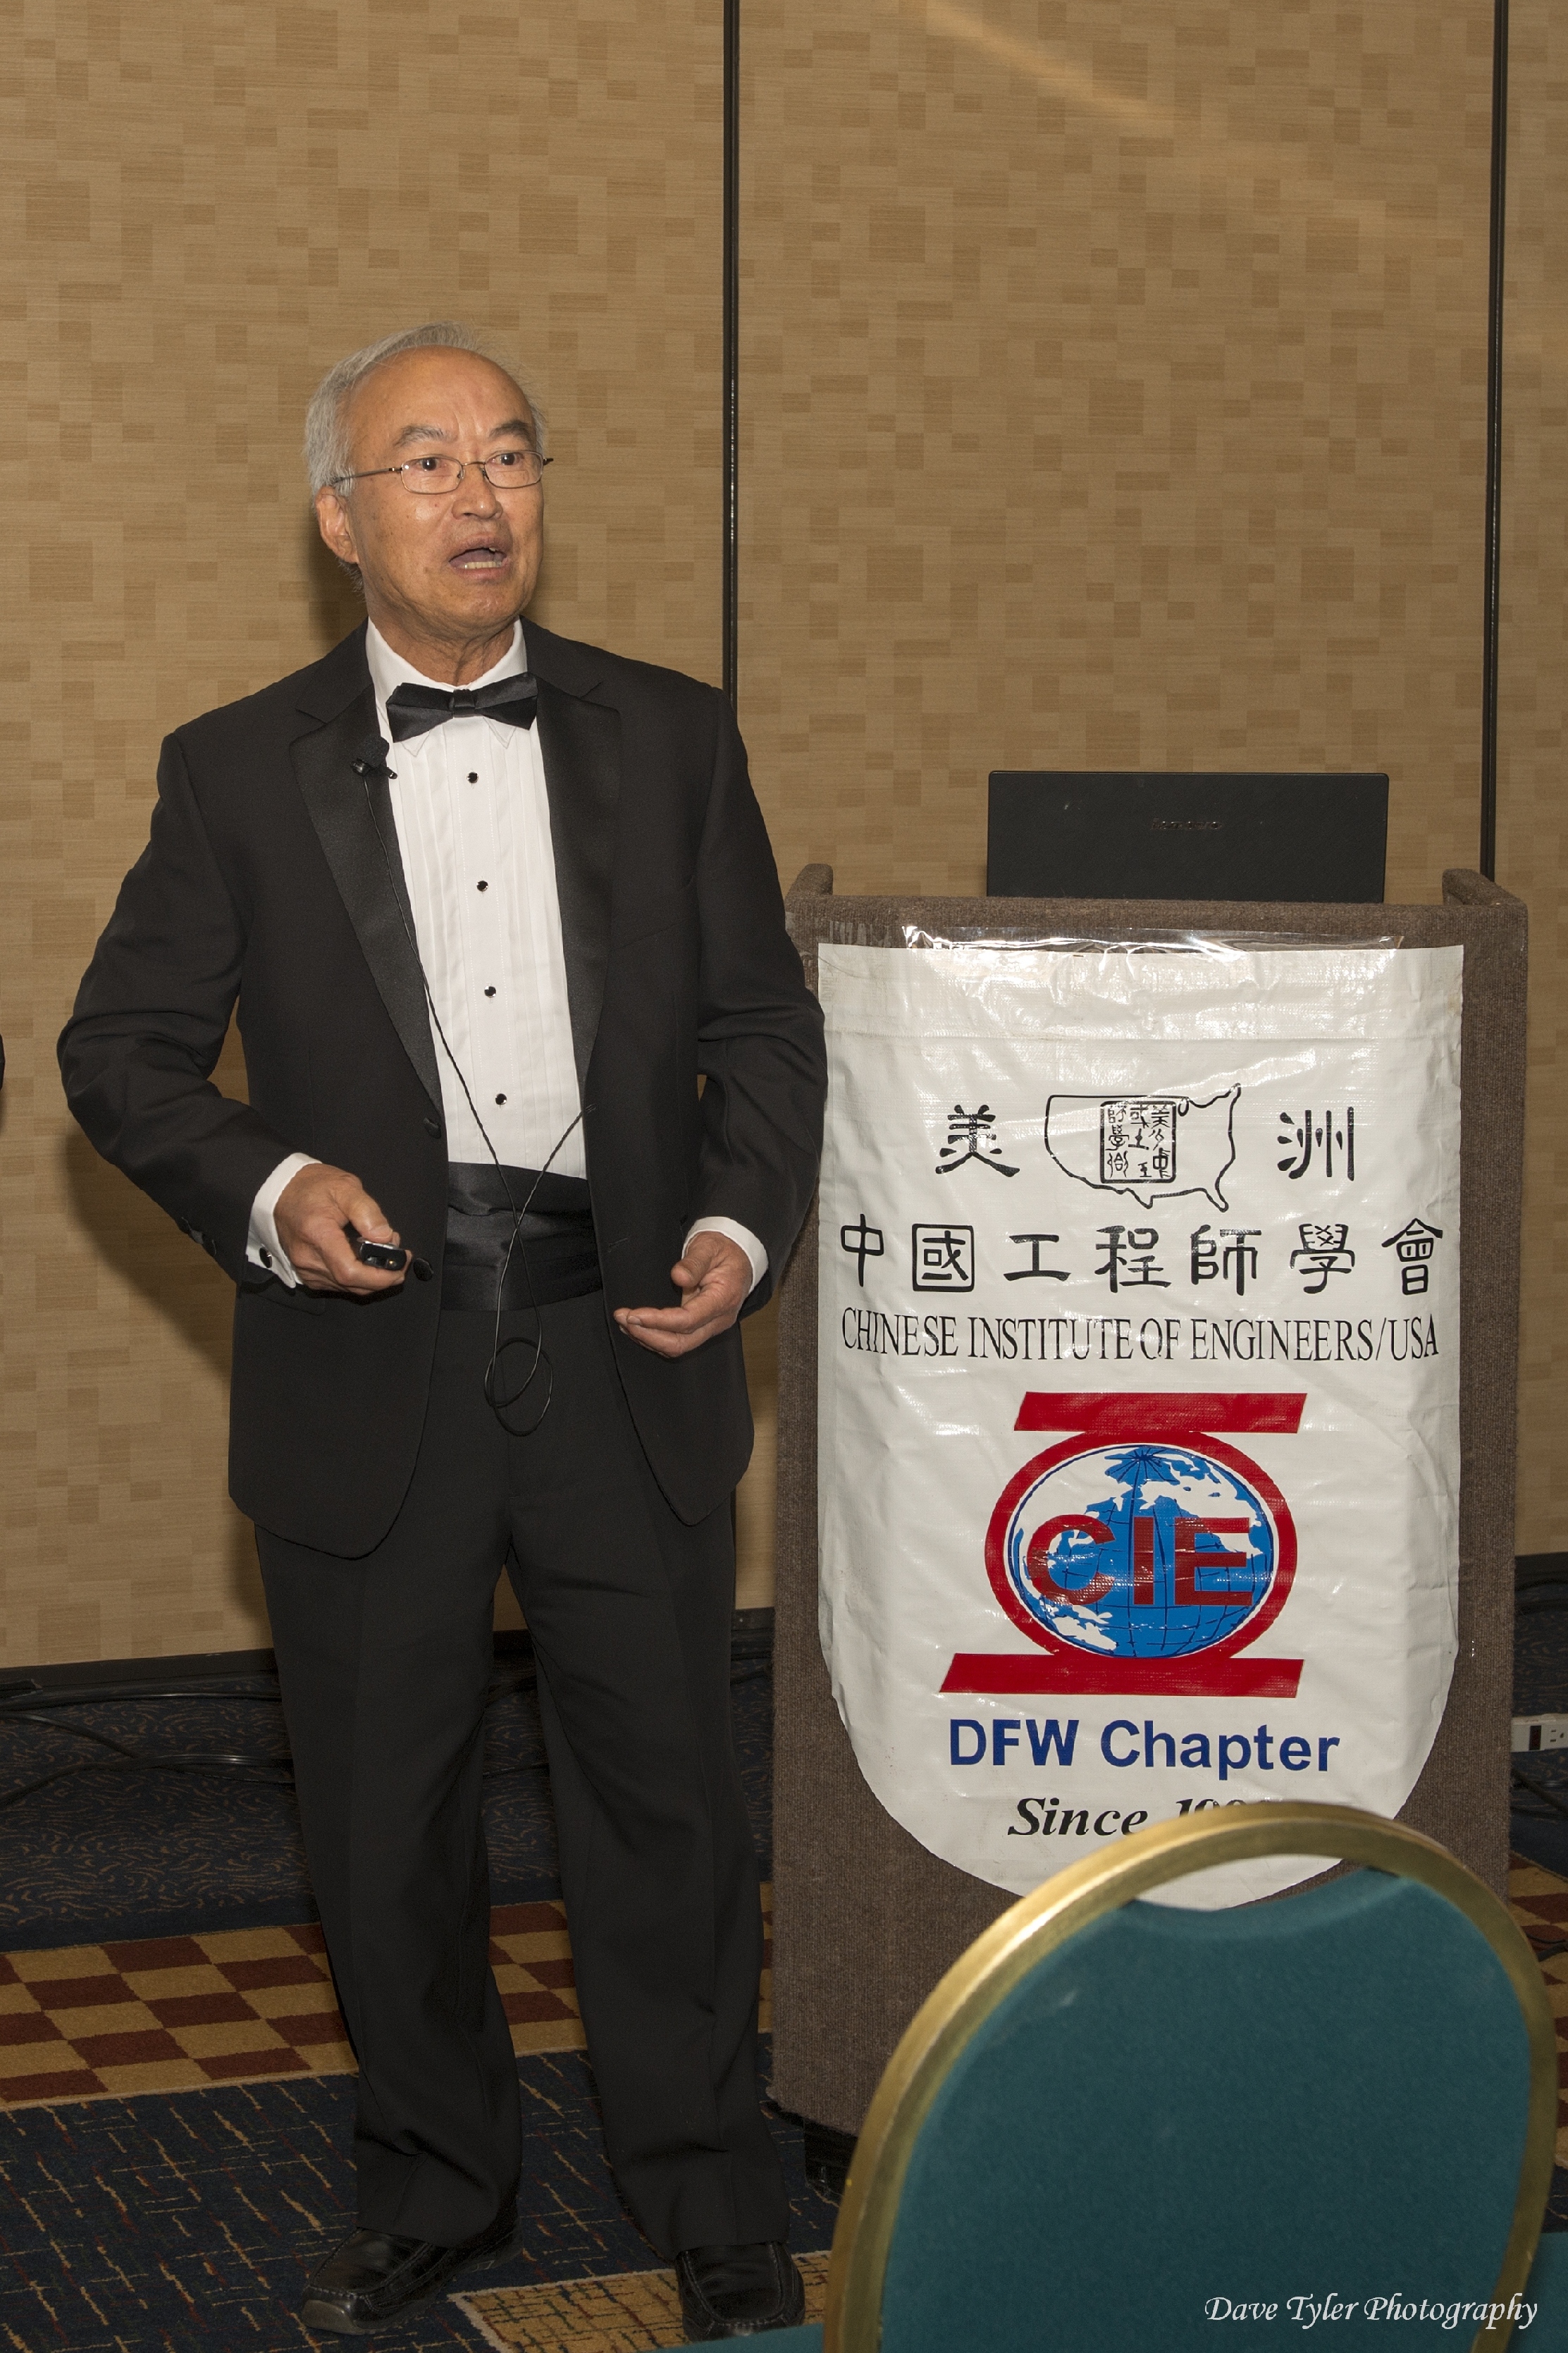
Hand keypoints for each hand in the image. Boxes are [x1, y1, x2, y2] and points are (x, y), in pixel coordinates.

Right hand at [274, 1163, 406, 1296]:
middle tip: (399, 1256)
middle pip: (352, 1284)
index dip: (380, 1275)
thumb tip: (385, 1237)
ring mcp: (305, 1269)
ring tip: (383, 1252)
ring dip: (371, 1277)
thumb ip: (367, 1212)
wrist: (282, 1192)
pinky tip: (365, 1259)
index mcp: (317, 1235)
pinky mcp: (307, 1274)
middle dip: (382, 1277)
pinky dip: (357, 1277)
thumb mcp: (345, 1187)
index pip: (350, 1271)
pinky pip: (337, 1284)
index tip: (400, 1262)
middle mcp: (308, 1259)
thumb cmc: (312, 1187)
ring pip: (347, 1287)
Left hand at [615, 1231, 750, 1358]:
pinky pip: (678, 1341)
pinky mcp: (702, 1327)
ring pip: (678, 1346)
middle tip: (624, 1319)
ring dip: (648, 1338)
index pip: (688, 1320)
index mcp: (723, 1299)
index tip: (634, 1314)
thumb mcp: (708, 1246)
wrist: (739, 1256)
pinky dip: (655, 1337)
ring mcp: (711, 1326)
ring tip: (625, 1322)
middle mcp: (719, 1319)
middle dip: (648, 1335)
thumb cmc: (723, 1250)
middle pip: (681, 1343)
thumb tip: (679, 1276)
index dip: (658, 1321)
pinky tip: (638, 1327)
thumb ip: (694, 1262)